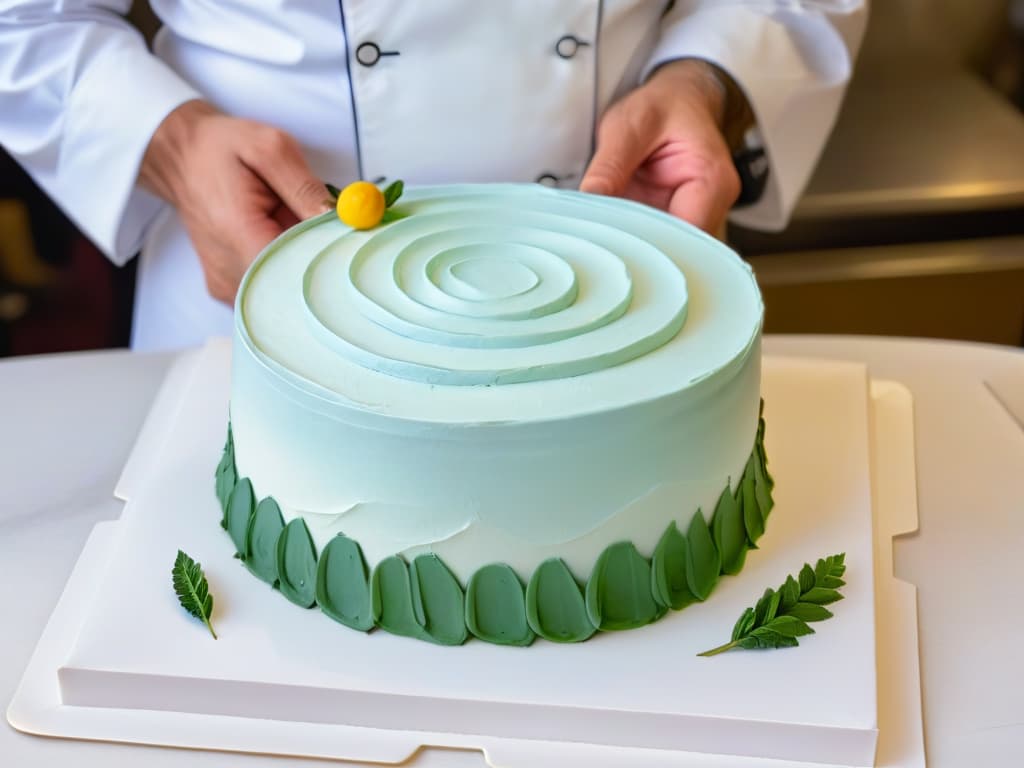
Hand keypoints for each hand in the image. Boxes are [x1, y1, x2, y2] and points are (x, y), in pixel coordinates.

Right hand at [139, 100, 331, 302]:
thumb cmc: (224, 150)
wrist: (183, 159)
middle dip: (316, 260)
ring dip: (298, 262)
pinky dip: (282, 267)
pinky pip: (269, 291)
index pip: (295, 271)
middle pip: (293, 288)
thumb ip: (306, 187)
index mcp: (236, 232)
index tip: (344, 239)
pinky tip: (275, 241)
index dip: (327, 258)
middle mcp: (228, 270)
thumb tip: (342, 219)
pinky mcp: (228, 291)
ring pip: (284, 292)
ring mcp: (226, 286)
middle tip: (320, 229)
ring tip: (286, 228)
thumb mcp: (270, 148)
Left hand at [580, 59, 740, 235]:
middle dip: (637, 253)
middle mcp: (710, 207)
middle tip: (594, 247)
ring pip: (665, 252)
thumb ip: (610, 164)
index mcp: (711, 181)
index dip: (648, 245)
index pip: (686, 234)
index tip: (608, 241)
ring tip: (597, 243)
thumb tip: (588, 200)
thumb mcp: (629, 124)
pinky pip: (654, 243)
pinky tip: (606, 238)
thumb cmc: (661, 108)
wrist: (677, 102)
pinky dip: (631, 242)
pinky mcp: (673, 223)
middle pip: (677, 250)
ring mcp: (693, 218)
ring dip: (632, 249)